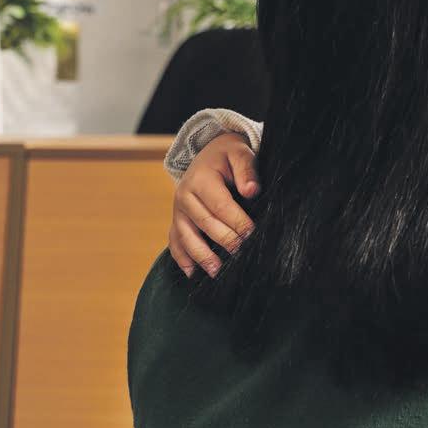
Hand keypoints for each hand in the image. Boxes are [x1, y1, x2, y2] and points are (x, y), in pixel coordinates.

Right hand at [169, 133, 259, 277]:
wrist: (208, 154)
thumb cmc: (228, 156)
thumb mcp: (239, 153)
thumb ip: (247, 169)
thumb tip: (252, 190)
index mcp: (200, 179)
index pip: (220, 205)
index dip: (237, 222)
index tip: (252, 235)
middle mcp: (184, 195)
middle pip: (205, 223)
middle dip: (225, 241)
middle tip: (242, 255)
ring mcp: (177, 210)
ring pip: (187, 236)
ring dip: (201, 256)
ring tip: (217, 271)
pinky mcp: (176, 221)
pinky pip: (175, 242)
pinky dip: (182, 259)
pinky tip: (192, 274)